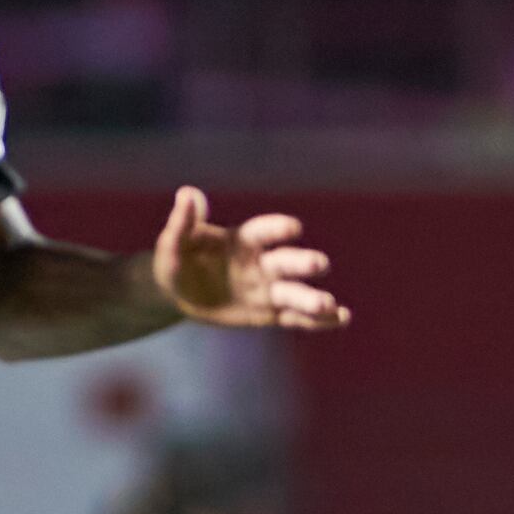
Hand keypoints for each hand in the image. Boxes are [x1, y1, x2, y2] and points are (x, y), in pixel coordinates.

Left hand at [155, 189, 348, 330]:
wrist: (178, 291)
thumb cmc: (175, 260)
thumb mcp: (172, 242)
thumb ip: (183, 221)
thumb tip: (187, 193)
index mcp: (242, 240)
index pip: (263, 232)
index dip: (278, 229)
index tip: (293, 229)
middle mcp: (261, 262)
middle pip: (286, 262)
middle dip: (302, 263)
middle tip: (321, 265)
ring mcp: (266, 288)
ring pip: (294, 293)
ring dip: (313, 299)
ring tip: (330, 306)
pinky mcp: (267, 312)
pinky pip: (295, 317)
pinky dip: (318, 320)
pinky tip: (341, 318)